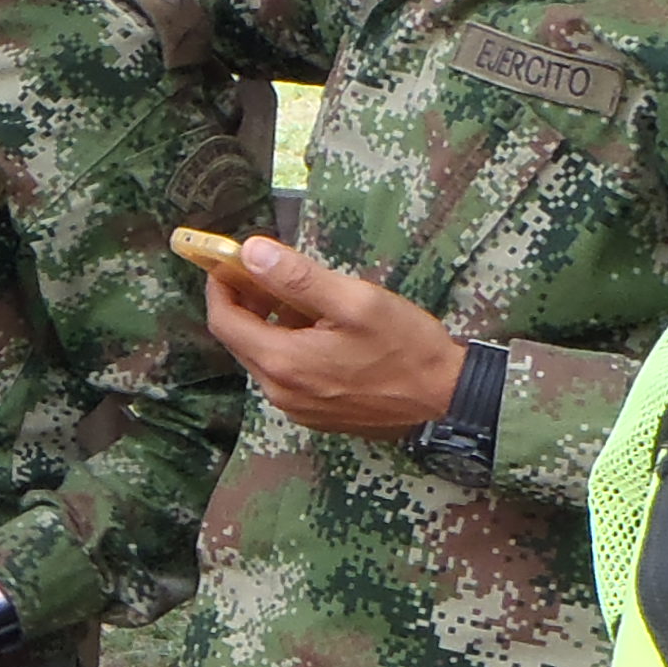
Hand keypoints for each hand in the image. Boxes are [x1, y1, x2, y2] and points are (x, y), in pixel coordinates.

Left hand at [195, 233, 468, 435]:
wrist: (446, 399)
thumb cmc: (405, 347)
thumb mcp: (354, 301)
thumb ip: (297, 277)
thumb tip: (250, 252)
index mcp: (282, 363)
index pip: (224, 321)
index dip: (220, 286)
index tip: (228, 260)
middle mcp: (279, 392)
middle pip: (241, 340)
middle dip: (246, 302)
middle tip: (267, 270)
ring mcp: (296, 407)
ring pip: (264, 356)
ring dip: (271, 323)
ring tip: (303, 296)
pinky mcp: (314, 414)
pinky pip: (286, 374)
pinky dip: (290, 346)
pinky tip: (320, 329)